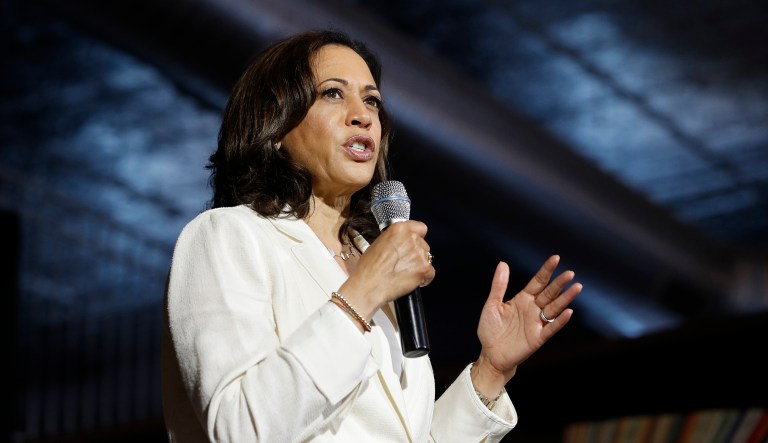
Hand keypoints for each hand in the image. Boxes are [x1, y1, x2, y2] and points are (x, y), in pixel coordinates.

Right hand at [339, 220, 434, 317]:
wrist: (369, 286)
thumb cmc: (369, 268)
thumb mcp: (378, 244)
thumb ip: (393, 240)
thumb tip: (399, 244)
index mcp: (399, 229)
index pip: (420, 228)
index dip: (417, 236)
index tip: (414, 243)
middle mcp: (411, 238)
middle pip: (423, 244)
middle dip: (416, 253)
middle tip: (405, 263)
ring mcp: (420, 253)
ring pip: (427, 258)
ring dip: (419, 265)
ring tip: (405, 273)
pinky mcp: (424, 269)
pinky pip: (430, 273)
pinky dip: (423, 278)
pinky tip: (410, 281)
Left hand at [471, 255, 581, 395]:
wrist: (490, 355)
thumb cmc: (490, 330)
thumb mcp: (492, 304)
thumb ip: (499, 285)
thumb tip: (503, 263)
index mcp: (522, 299)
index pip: (537, 282)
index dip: (546, 270)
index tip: (555, 258)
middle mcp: (533, 309)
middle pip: (549, 293)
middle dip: (559, 283)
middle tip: (570, 273)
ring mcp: (537, 323)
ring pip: (554, 308)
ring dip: (565, 298)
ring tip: (577, 287)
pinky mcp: (538, 338)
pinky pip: (551, 328)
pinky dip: (560, 321)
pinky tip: (568, 312)